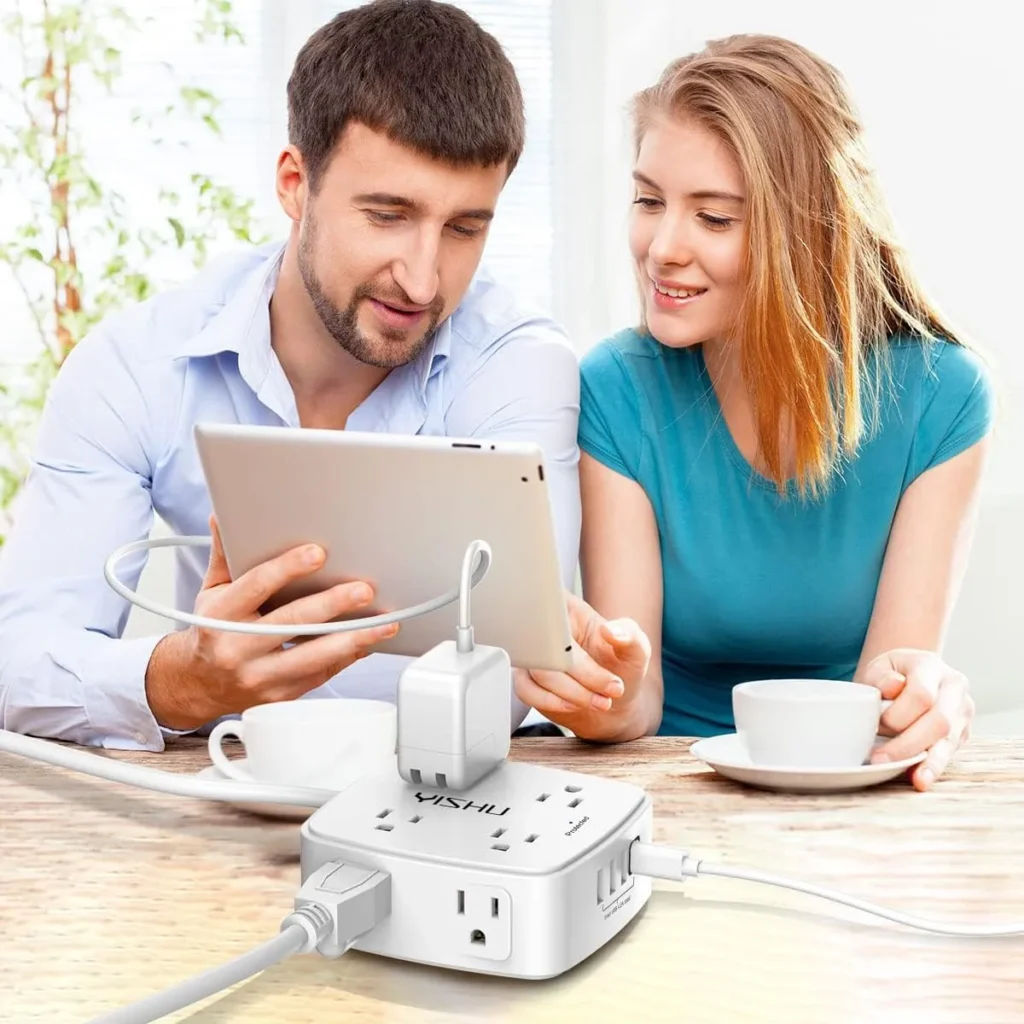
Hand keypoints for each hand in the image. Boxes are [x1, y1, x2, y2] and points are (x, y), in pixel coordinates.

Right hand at [145, 516, 398, 729]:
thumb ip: (225, 557)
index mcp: (220, 617)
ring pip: (313, 657)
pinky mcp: (280, 694)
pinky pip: (321, 675)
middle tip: (364, 589)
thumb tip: (224, 517)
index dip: (287, 568)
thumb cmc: (212, 632)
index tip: (318, 553)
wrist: (198, 685)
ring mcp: (260, 676)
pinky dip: (348, 657)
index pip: (256, 587)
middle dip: (332, 605)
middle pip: (292, 623)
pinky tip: (369, 642)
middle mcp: (238, 648)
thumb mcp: (211, 592)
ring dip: (354, 638)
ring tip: (384, 623)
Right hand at [513, 592, 651, 740]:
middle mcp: (544, 628)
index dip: (565, 635)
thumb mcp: (636, 649)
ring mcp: (533, 653)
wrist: (613, 704)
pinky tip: (574, 704)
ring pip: (539, 673)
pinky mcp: (525, 678)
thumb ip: (630, 636)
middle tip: (611, 688)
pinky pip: (526, 691)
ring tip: (600, 700)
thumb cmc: (621, 669)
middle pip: (549, 648)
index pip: (552, 610)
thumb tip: (611, 631)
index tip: (584, 657)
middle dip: (584, 676)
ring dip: (574, 693)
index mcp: (567, 610)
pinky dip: (553, 703)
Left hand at [862, 648, 973, 790]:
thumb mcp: (879, 667)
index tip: (876, 726)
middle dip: (909, 744)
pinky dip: (934, 766)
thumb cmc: (891, 673)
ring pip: (950, 740)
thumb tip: (893, 687)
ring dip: (929, 762)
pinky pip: (950, 751)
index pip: (921, 695)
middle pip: (939, 721)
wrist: (909, 674)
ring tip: (916, 780)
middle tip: (880, 759)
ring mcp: (962, 710)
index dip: (898, 714)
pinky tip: (922, 778)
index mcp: (931, 666)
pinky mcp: (963, 731)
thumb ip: (881, 677)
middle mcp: (954, 687)